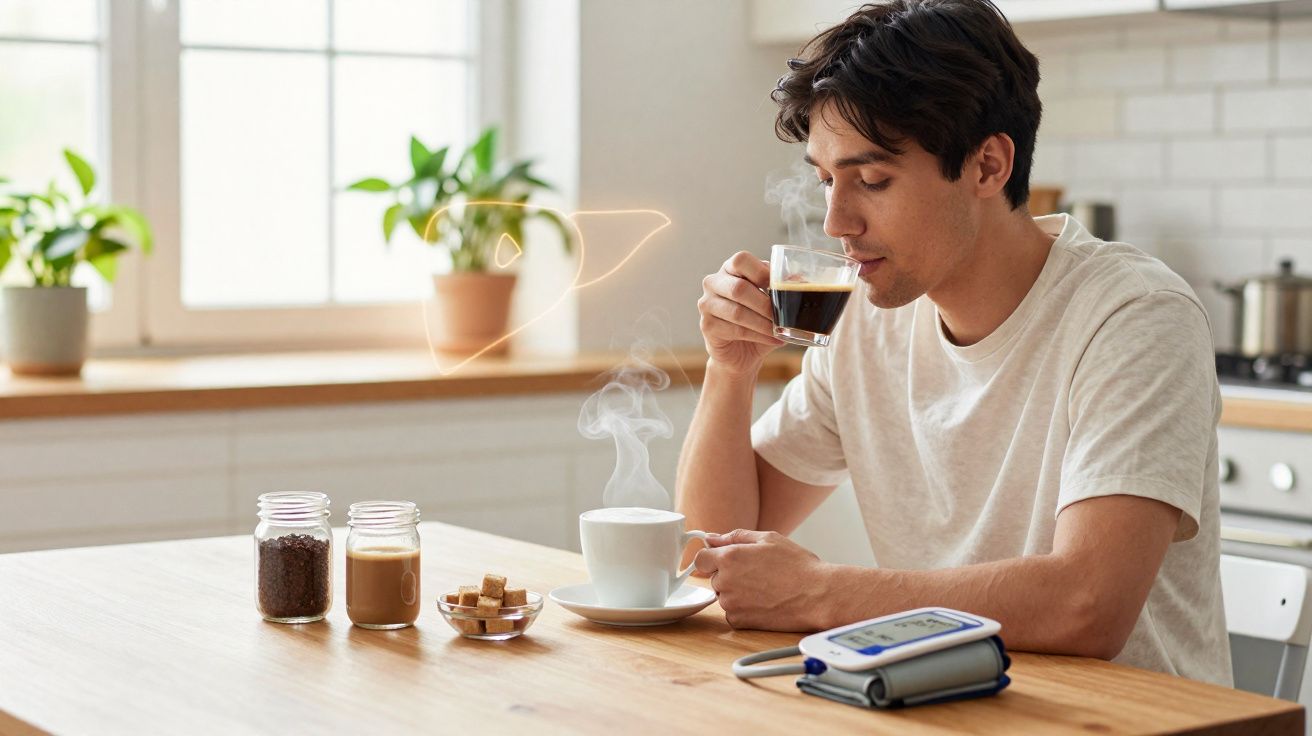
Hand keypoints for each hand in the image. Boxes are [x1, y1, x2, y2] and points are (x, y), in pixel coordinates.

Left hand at [693, 529, 833, 631]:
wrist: (817, 595)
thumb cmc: (797, 565)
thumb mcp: (768, 539)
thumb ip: (735, 536)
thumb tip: (711, 537)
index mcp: (729, 557)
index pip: (700, 559)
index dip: (712, 558)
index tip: (724, 561)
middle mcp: (725, 581)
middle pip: (714, 578)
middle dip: (729, 575)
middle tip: (757, 574)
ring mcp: (731, 603)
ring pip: (724, 596)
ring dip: (736, 593)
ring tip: (765, 588)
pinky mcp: (740, 622)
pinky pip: (732, 614)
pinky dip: (744, 610)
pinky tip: (764, 603)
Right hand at [698, 252, 784, 377]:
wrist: (741, 352)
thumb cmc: (758, 320)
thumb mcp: (772, 301)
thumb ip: (783, 288)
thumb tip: (801, 279)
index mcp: (730, 269)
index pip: (741, 260)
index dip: (762, 272)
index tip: (780, 288)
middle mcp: (714, 282)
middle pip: (739, 288)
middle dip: (765, 304)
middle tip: (783, 316)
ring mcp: (707, 304)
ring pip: (737, 312)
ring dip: (763, 323)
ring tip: (780, 330)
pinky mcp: (707, 326)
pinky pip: (735, 330)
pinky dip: (758, 335)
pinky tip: (773, 339)